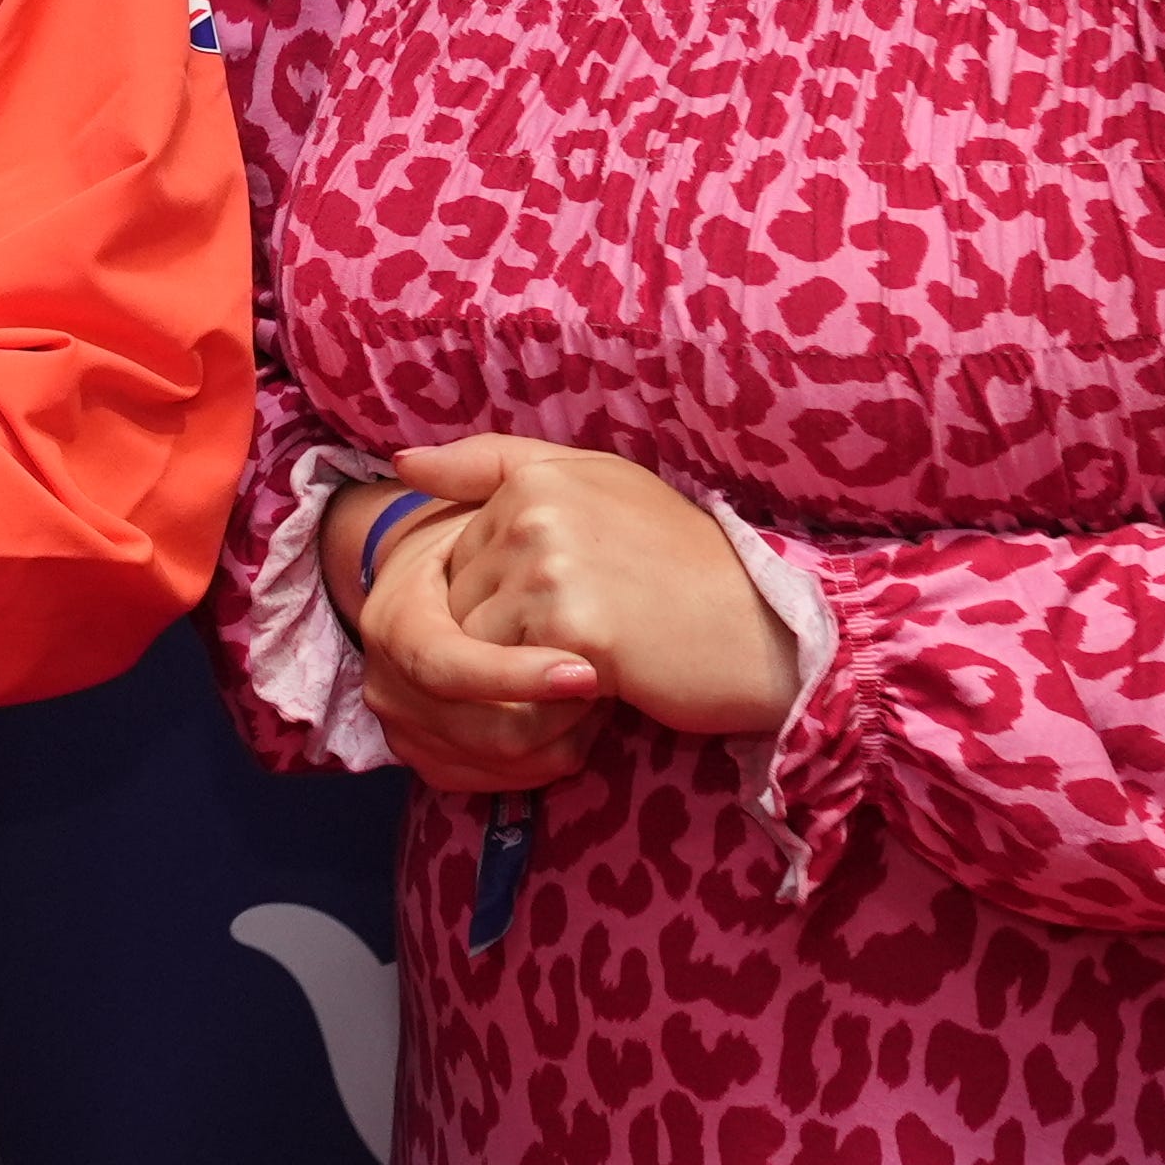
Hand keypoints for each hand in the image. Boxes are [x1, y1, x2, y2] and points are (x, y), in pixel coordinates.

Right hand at [331, 474, 608, 794]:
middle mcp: (386, 682)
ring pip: (492, 763)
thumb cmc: (504, 542)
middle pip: (474, 729)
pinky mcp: (432, 760)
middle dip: (549, 717)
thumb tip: (407, 463)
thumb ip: (475, 468)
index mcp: (395, 620)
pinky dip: (544, 763)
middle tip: (606, 691)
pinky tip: (578, 726)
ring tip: (598, 699)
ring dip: (556, 739)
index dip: (514, 676)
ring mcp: (406, 727)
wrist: (476, 594)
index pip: (444, 664)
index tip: (586, 672)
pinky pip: (494, 784)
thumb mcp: (504, 496)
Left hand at [395, 436, 802, 738]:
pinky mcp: (571, 626)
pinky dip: (540, 700)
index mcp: (536, 477)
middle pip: (457, 604)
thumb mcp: (597, 487)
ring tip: (593, 661)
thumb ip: (494, 467)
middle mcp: (535, 512)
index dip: (507, 603)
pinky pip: (506, 683)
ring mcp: (551, 567)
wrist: (765, 628)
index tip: (571, 606)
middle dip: (505, 640)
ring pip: (472, 647)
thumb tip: (400, 464)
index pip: (458, 559)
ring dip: (519, 674)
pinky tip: (600, 686)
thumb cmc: (681, 564)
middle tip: (587, 639)